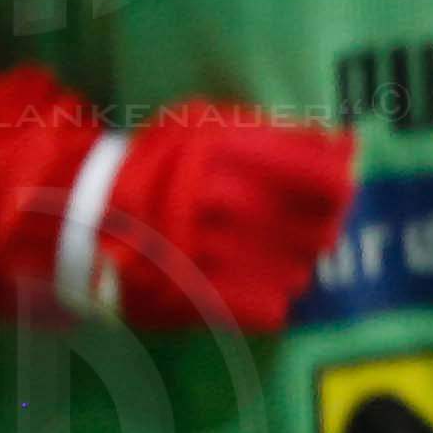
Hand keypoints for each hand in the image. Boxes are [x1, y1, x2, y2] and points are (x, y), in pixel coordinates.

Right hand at [93, 102, 357, 329]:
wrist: (85, 215)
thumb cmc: (162, 163)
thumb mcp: (210, 127)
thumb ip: (278, 136)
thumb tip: (347, 145)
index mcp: (220, 149)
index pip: (312, 171)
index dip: (338, 184)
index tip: (343, 190)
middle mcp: (212, 197)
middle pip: (307, 223)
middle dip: (323, 228)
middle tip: (319, 228)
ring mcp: (200, 248)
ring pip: (289, 266)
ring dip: (298, 264)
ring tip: (284, 255)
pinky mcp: (186, 292)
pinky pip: (257, 305)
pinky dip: (274, 300)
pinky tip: (272, 290)